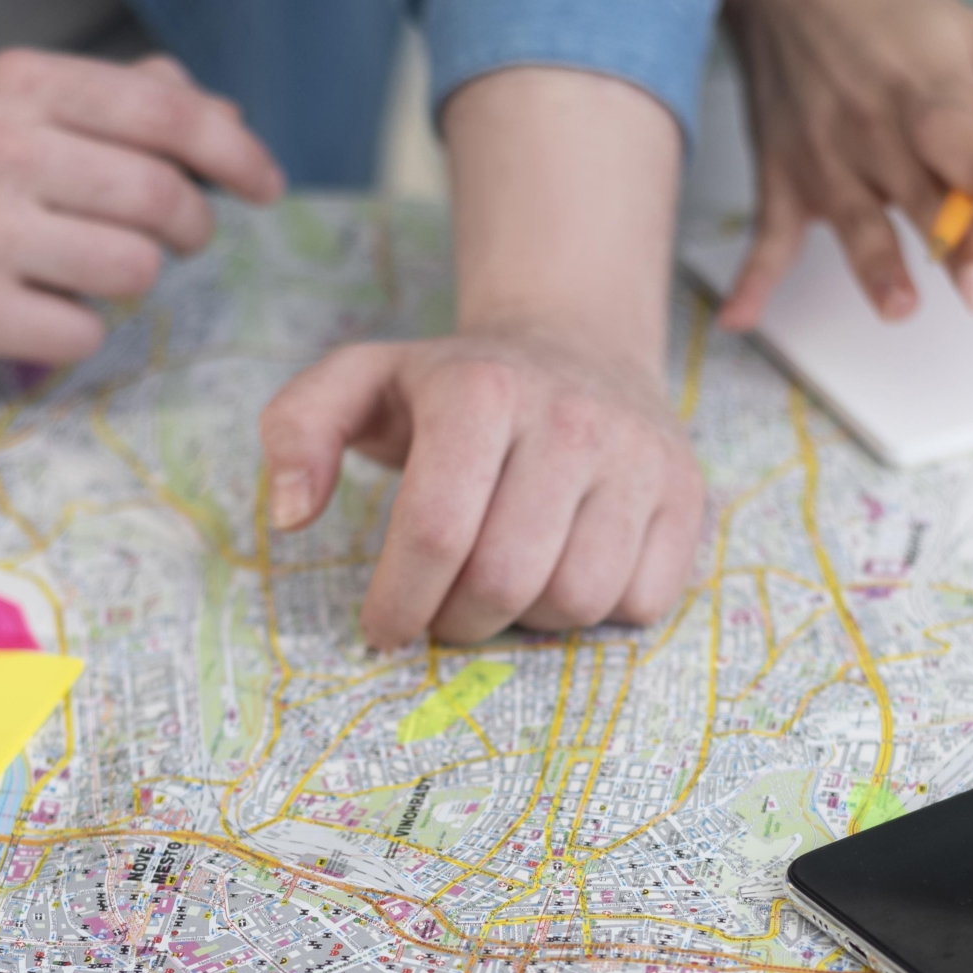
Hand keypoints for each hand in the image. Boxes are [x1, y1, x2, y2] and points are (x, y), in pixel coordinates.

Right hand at [0, 51, 285, 368]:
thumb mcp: (12, 110)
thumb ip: (118, 105)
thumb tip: (225, 119)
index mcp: (19, 83)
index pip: (167, 110)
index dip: (235, 153)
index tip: (266, 186)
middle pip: (163, 199)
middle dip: (191, 230)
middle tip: (179, 241)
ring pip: (133, 269)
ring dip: (132, 281)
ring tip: (87, 270)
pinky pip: (82, 333)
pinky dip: (77, 333)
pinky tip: (38, 312)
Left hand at [262, 329, 703, 645]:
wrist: (578, 343)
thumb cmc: (455, 384)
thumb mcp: (362, 382)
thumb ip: (298, 430)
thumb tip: (288, 514)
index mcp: (482, 388)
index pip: (435, 532)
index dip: (399, 602)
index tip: (383, 629)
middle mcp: (572, 418)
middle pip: (504, 580)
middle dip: (458, 621)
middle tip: (442, 611)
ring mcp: (640, 457)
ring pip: (576, 601)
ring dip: (527, 621)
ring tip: (504, 583)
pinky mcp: (685, 496)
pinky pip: (639, 603)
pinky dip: (596, 612)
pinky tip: (565, 569)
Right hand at [717, 0, 972, 327]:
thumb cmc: (897, 22)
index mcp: (927, 96)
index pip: (970, 144)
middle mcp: (873, 132)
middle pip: (921, 196)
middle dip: (954, 245)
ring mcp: (824, 160)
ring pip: (853, 221)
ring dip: (874, 266)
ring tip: (900, 306)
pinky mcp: (783, 179)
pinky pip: (767, 235)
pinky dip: (752, 277)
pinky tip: (743, 317)